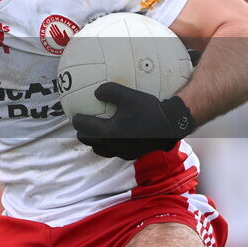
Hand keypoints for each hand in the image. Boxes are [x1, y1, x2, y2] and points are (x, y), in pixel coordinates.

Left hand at [71, 83, 195, 159]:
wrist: (172, 124)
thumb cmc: (149, 110)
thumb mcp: (128, 95)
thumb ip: (109, 91)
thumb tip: (96, 92)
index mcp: (109, 133)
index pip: (84, 128)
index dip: (77, 120)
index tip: (75, 114)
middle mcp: (113, 146)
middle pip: (89, 141)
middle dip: (83, 132)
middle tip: (84, 122)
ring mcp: (123, 152)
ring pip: (101, 149)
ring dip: (96, 140)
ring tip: (97, 129)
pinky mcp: (133, 154)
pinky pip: (114, 150)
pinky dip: (109, 143)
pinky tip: (116, 133)